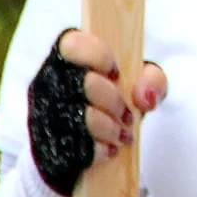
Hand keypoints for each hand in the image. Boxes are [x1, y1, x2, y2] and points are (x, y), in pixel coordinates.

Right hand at [29, 29, 167, 195]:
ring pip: (82, 118)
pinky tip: (110, 150)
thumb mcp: (138, 86)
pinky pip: (79, 148)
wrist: (82, 152)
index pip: (72, 44)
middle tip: (126, 113)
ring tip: (123, 135)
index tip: (116, 73)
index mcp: (65, 61)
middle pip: (86, 83)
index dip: (99, 56)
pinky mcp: (46, 148)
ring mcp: (43, 117)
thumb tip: (143, 97)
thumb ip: (152, 80)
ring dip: (112, 128)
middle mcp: (47, 85)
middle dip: (115, 100)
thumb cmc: (111, 106)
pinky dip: (102, 150)